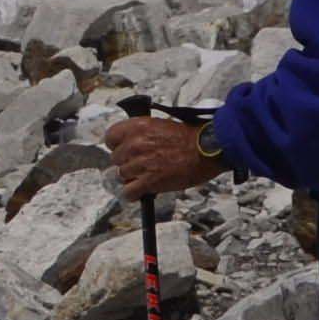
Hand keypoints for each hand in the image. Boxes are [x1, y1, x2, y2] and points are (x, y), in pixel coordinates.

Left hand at [102, 116, 220, 199]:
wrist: (208, 149)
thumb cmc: (191, 137)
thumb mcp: (161, 125)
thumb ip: (143, 133)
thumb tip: (131, 142)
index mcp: (137, 126)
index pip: (110, 137)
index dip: (117, 145)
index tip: (124, 149)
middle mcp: (135, 144)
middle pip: (116, 159)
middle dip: (128, 163)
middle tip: (142, 164)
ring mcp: (140, 163)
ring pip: (122, 176)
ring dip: (133, 178)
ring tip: (147, 176)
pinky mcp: (149, 181)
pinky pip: (128, 192)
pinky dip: (133, 194)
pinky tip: (141, 192)